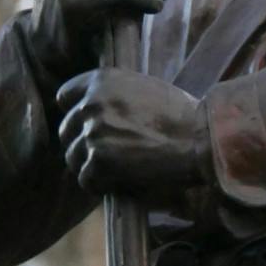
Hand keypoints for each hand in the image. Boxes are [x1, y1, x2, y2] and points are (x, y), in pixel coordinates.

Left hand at [56, 68, 207, 198]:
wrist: (200, 139)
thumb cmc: (181, 115)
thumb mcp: (144, 88)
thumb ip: (114, 95)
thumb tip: (93, 110)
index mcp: (102, 80)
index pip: (66, 96)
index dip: (77, 114)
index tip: (89, 126)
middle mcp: (91, 103)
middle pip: (67, 130)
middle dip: (84, 143)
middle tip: (108, 154)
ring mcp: (92, 133)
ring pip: (73, 157)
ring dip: (91, 166)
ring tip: (118, 170)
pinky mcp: (98, 161)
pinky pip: (86, 179)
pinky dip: (101, 185)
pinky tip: (121, 181)